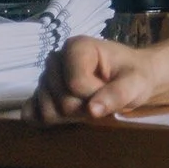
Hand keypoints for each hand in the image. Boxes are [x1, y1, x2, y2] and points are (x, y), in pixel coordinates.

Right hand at [21, 35, 155, 124]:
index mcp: (77, 47)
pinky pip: (32, 114)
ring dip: (71, 116)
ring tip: (89, 104)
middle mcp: (56, 59)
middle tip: (101, 99)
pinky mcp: (41, 94)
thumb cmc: (135, 76)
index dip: (94, 95)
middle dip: (84, 107)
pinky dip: (49, 120)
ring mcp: (46, 78)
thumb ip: (118, 94)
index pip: (75, 83)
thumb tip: (92, 110)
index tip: (109, 89)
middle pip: (61, 99)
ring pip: (47, 110)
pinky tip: (68, 116)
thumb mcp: (137, 82)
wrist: (131, 80)